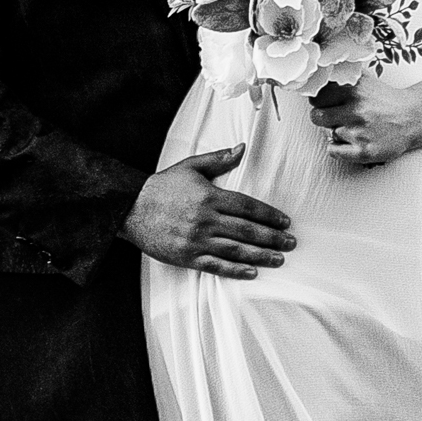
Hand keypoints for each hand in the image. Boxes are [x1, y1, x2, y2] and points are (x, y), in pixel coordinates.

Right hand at [125, 148, 294, 277]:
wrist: (131, 208)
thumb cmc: (162, 186)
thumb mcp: (191, 167)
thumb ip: (219, 159)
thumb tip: (242, 148)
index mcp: (209, 197)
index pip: (247, 207)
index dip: (269, 215)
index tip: (285, 221)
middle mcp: (206, 220)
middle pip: (246, 230)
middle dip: (272, 238)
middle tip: (290, 242)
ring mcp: (196, 241)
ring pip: (235, 250)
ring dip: (260, 256)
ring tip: (279, 259)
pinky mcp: (187, 257)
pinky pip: (215, 266)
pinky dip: (235, 270)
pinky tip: (252, 272)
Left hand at [306, 75, 421, 171]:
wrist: (412, 118)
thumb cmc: (383, 100)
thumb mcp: (363, 79)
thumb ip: (340, 74)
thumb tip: (316, 70)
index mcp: (353, 89)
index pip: (316, 96)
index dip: (319, 100)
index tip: (327, 102)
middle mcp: (356, 109)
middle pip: (316, 116)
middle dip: (324, 117)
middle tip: (338, 116)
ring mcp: (360, 131)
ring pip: (327, 133)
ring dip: (336, 132)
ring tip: (352, 128)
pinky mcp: (364, 151)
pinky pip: (333, 151)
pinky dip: (337, 149)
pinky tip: (350, 142)